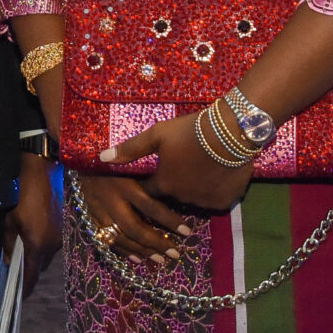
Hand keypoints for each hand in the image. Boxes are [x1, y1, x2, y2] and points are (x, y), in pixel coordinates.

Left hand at [5, 155, 62, 295]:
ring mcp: (60, 237)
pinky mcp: (63, 229)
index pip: (31, 275)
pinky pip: (52, 245)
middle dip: (30, 273)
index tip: (19, 297)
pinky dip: (42, 247)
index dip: (25, 288)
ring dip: (37, 258)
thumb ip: (8, 244)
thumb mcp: (9, 222)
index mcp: (37, 246)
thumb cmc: (22, 199)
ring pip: (47, 256)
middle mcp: (52, 246)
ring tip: (25, 257)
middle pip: (40, 267)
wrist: (43, 177)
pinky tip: (34, 240)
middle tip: (18, 276)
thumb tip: (8, 261)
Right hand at [75, 172, 193, 268]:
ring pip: (122, 238)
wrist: (79, 161)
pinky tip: (138, 259)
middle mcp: (112, 201)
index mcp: (125, 184)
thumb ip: (149, 175)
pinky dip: (123, 251)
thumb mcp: (131, 161)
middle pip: (135, 228)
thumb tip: (175, 186)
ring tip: (161, 259)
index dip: (169, 220)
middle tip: (175, 254)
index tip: (187, 231)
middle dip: (156, 243)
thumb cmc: (114, 160)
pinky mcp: (91, 219)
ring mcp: (99, 212)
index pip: (150, 206)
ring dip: (142, 251)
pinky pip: (107, 240)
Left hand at [103, 109, 253, 213]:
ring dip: (195, 189)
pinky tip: (218, 176)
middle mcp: (182, 198)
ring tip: (202, 170)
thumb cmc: (190, 130)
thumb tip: (101, 158)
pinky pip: (216, 201)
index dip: (152, 183)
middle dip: (175, 185)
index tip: (156, 175)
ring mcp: (204, 202)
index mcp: (163, 184)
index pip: (149, 192)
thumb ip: (130, 149)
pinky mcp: (225, 201)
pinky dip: (215, 192)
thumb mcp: (158, 134)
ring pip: (195, 199)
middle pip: (173, 196)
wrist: (231, 131)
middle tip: (185, 166)